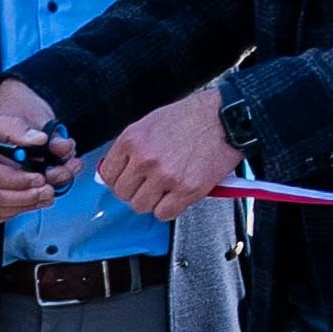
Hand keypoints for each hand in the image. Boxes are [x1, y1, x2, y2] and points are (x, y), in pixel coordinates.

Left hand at [97, 84, 238, 220]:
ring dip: (153, 201)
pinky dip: (169, 209)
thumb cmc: (192, 117)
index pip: (108, 175)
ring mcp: (164, 176)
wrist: (225, 119)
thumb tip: (114, 171)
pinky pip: (164, 213)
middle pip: (123, 193)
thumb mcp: (151, 123)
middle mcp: (144, 159)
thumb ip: (131, 147)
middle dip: (136, 192)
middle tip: (151, 186)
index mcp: (132, 140)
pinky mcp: (186, 190)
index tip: (129, 180)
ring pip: (141, 206)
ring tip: (166, 190)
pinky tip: (177, 196)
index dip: (119, 180)